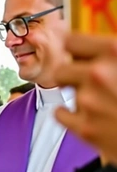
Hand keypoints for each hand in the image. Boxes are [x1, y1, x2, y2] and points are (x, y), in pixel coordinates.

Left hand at [54, 33, 116, 163]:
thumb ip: (116, 51)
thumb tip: (105, 49)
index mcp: (114, 51)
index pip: (71, 42)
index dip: (76, 51)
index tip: (80, 56)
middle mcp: (98, 74)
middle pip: (63, 69)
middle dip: (73, 75)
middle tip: (87, 80)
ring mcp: (89, 102)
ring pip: (66, 91)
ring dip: (79, 94)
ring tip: (101, 100)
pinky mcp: (85, 128)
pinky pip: (60, 114)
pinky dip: (70, 115)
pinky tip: (90, 114)